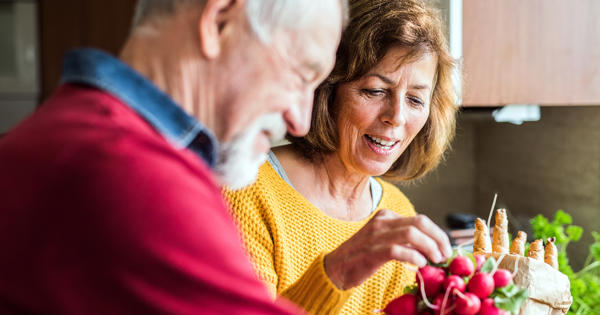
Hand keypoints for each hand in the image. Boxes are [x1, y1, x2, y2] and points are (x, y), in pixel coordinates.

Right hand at [324, 209, 451, 289]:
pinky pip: (398, 250)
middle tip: (445, 254)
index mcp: (385, 216)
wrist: (336, 268)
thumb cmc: (362, 256)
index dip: (437, 233)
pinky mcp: (372, 252)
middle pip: (419, 223)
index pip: (420, 220)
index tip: (445, 248)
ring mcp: (376, 236)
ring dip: (429, 247)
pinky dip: (414, 257)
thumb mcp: (383, 240)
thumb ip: (403, 239)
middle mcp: (382, 222)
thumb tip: (431, 246)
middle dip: (438, 238)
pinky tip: (420, 264)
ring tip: (435, 259)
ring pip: (412, 234)